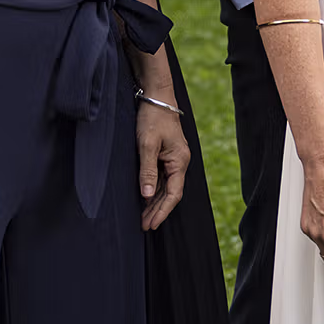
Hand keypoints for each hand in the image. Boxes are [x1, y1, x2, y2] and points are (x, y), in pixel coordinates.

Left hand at [135, 101, 189, 230]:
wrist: (156, 97)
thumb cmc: (153, 118)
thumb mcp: (147, 145)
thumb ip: (147, 171)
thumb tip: (146, 196)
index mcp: (180, 160)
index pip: (173, 193)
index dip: (162, 211)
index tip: (151, 224)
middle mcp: (179, 161)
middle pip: (170, 193)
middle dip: (157, 210)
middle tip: (144, 226)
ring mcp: (173, 158)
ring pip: (165, 187)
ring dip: (155, 202)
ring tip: (143, 218)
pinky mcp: (165, 155)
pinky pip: (161, 178)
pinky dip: (153, 191)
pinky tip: (145, 199)